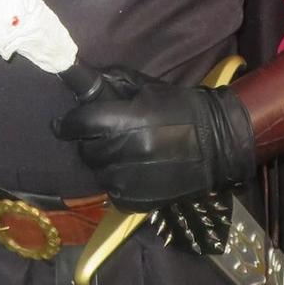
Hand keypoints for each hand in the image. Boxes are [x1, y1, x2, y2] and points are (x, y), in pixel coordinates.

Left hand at [53, 68, 254, 209]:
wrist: (219, 143)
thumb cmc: (183, 110)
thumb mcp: (148, 89)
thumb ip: (114, 84)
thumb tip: (85, 83)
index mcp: (126, 122)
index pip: (79, 124)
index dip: (68, 123)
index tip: (65, 124)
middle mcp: (125, 153)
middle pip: (86, 151)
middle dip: (90, 142)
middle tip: (102, 136)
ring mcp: (131, 181)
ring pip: (99, 173)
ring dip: (105, 163)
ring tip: (123, 154)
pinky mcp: (139, 201)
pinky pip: (113, 192)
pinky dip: (118, 182)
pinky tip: (133, 172)